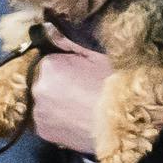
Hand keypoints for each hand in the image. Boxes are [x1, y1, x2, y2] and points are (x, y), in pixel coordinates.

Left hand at [27, 41, 117, 162]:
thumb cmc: (115, 86)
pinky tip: (76, 119)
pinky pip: (45, 122)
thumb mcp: (97, 57)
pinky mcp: (43, 133)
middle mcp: (37, 89)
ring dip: (54, 103)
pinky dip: (56, 120)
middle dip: (56, 84)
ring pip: (42, 103)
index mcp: (49, 66)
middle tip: (82, 90)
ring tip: (80, 107)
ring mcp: (38, 113)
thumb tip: (48, 28)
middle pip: (42, 82)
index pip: (46, 60)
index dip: (63, 66)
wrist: (125, 124)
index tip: (79, 72)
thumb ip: (68, 43)